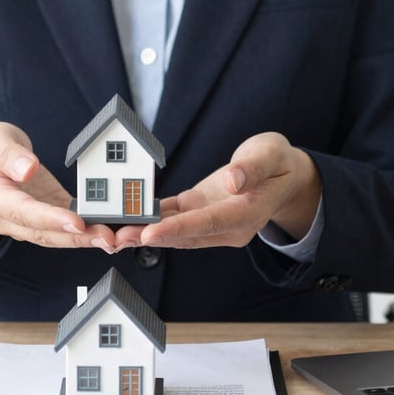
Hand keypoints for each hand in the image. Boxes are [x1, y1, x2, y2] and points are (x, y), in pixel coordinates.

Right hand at [0, 122, 115, 251]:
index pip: (22, 212)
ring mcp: (29, 224)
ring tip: (117, 238)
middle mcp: (11, 219)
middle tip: (108, 237)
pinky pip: (68, 230)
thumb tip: (28, 169)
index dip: (50, 218)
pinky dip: (90, 232)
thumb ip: (8, 153)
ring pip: (59, 237)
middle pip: (45, 234)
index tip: (75, 221)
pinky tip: (114, 231)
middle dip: (78, 238)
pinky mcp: (48, 220)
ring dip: (88, 240)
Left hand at [115, 132, 320, 249]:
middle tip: (116, 239)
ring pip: (174, 231)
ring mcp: (211, 222)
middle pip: (185, 234)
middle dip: (149, 237)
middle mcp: (226, 226)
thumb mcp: (271, 155)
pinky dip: (149, 219)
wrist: (281, 175)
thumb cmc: (278, 163)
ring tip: (112, 235)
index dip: (178, 228)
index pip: (208, 223)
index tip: (150, 233)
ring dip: (143, 233)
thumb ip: (252, 168)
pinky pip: (172, 217)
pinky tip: (124, 220)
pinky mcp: (199, 211)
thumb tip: (233, 180)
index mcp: (247, 214)